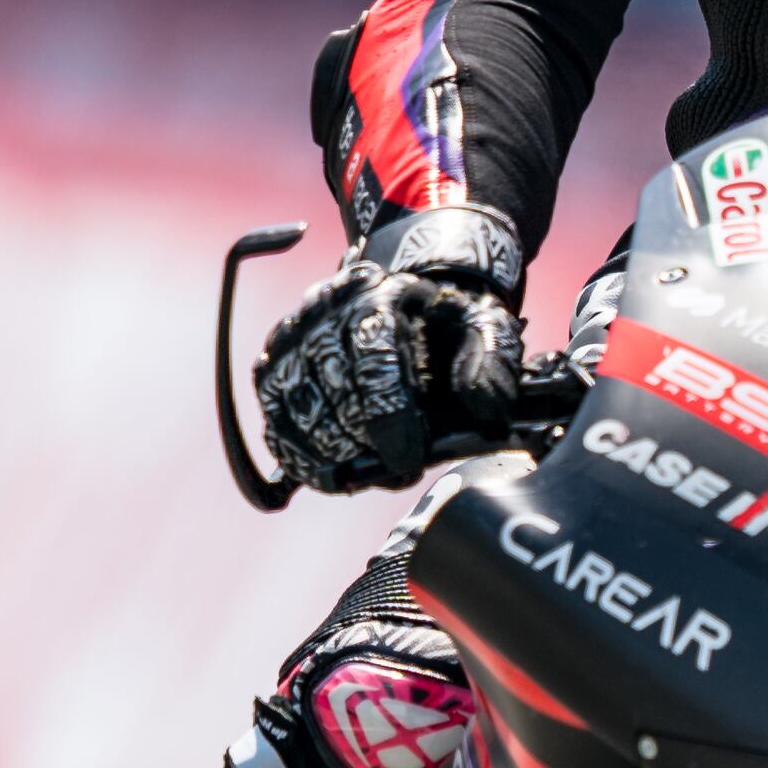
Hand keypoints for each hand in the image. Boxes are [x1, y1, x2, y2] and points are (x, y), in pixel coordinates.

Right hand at [253, 206, 525, 493]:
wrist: (403, 308)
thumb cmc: (442, 326)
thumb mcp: (484, 326)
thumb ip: (496, 359)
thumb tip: (484, 406)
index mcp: (376, 294)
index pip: (371, 358)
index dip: (389, 418)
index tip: (409, 459)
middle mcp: (321, 309)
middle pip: (329, 389)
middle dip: (365, 442)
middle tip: (398, 468)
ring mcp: (289, 340)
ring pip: (297, 411)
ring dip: (335, 455)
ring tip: (373, 469)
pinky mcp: (271, 371)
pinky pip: (275, 428)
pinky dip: (303, 461)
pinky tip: (338, 474)